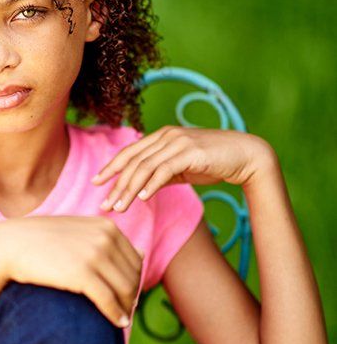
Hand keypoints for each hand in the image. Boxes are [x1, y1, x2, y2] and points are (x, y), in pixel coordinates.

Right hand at [0, 216, 143, 327]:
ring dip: (126, 307)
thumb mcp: (80, 232)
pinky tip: (117, 323)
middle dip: (131, 296)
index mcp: (107, 227)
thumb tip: (144, 252)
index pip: (135, 260)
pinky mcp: (82, 274)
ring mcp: (94, 255)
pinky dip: (115, 314)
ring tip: (122, 319)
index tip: (127, 296)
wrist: (10, 245)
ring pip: (124, 289)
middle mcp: (105, 238)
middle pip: (133, 275)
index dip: (134, 281)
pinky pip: (108, 300)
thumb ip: (110, 241)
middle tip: (126, 311)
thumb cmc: (43, 241)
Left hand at [91, 125, 275, 212]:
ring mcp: (178, 142)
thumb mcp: (183, 168)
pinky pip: (164, 170)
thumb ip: (162, 175)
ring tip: (119, 208)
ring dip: (129, 189)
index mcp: (162, 136)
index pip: (130, 152)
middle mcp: (167, 136)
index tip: (96, 182)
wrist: (246, 155)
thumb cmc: (214, 162)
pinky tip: (141, 198)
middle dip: (115, 184)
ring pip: (145, 167)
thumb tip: (141, 190)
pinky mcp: (190, 152)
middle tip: (103, 205)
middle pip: (133, 161)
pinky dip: (150, 184)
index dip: (111, 167)